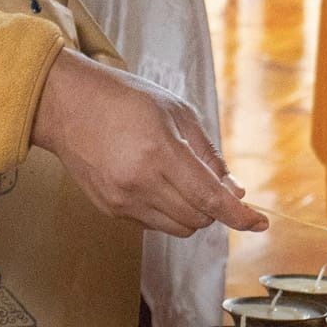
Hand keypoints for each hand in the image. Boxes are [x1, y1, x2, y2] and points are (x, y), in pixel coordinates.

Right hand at [30, 47, 268, 237]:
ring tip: (181, 180)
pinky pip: (153, 223)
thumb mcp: (176, 111)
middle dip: (215, 207)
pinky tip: (157, 183)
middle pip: (198, 218)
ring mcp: (122, 200)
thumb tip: (233, 191)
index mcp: (159, 153)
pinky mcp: (110, 210)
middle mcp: (139, 183)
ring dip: (192, 212)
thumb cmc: (123, 98)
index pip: (210, 199)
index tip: (260, 223)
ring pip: (178, 228)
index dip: (240, 216)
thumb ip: (208, 153)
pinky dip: (167, 211)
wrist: (66, 105)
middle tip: (213, 183)